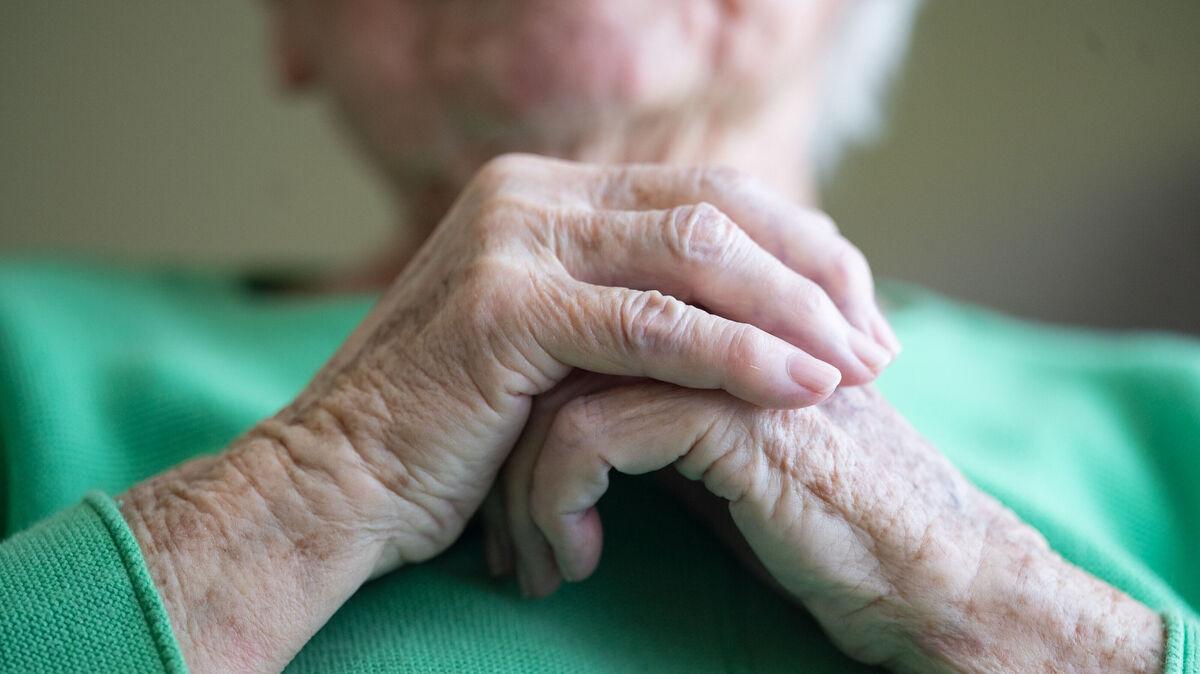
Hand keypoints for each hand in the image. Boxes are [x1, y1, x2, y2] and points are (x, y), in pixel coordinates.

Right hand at [119, 154, 896, 670]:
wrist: (334, 484)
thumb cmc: (448, 431)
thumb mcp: (542, 343)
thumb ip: (616, 301)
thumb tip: (730, 305)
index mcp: (544, 194)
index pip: (705, 193)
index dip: (797, 246)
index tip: (858, 311)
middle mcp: (527, 195)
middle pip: (716, 208)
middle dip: (814, 275)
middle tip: (878, 343)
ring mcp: (511, 241)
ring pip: (695, 256)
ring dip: (792, 314)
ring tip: (858, 368)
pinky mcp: (504, 307)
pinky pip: (652, 326)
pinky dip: (737, 356)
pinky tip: (799, 390)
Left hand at [493, 383, 1162, 671]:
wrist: (930, 575)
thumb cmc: (823, 523)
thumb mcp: (719, 455)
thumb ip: (656, 411)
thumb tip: (561, 416)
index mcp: (708, 317)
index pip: (573, 328)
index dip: (521, 406)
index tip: (498, 491)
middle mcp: (712, 320)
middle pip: (552, 351)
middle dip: (508, 449)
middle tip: (494, 534)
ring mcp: (723, 356)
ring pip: (559, 392)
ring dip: (525, 490)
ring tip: (530, 564)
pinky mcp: (730, 413)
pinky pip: (591, 435)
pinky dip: (559, 503)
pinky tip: (577, 560)